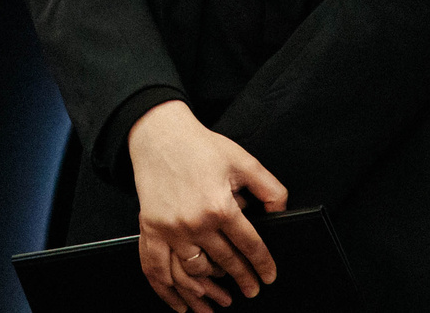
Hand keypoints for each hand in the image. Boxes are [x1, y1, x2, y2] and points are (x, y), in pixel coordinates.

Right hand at [126, 100, 284, 308]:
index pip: (249, 246)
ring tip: (222, 299)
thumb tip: (280, 211)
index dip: (263, 265)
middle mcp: (194, 222)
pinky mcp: (150, 228)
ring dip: (210, 291)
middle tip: (251, 290)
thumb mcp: (243, 160)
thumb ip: (269, 187)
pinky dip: (167, 291)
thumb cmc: (199, 146)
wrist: (159, 134)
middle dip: (243, 280)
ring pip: (193, 273)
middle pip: (225, 263)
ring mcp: (170, 229)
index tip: (268, 276)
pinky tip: (181, 303)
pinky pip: (156, 268)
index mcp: (220, 206)